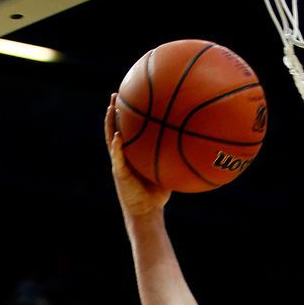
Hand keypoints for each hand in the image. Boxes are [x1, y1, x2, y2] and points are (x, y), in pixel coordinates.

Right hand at [105, 94, 170, 217]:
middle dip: (114, 111)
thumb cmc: (158, 192)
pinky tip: (118, 136)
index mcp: (132, 153)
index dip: (127, 114)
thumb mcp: (167, 170)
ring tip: (111, 107)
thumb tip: (194, 142)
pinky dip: (117, 147)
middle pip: (115, 128)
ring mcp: (119, 163)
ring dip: (110, 123)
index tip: (130, 95)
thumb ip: (173, 156)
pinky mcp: (119, 173)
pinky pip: (117, 157)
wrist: (147, 211)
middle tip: (116, 94)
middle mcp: (123, 155)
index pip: (128, 129)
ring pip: (111, 139)